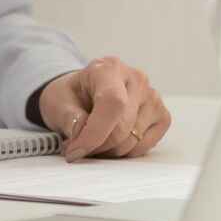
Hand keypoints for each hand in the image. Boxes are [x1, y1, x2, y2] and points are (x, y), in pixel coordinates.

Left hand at [36, 58, 171, 159]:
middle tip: (77, 147)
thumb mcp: (58, 102)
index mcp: (109, 68)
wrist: (84, 94)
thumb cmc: (72, 96)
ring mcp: (153, 97)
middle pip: (122, 128)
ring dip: (109, 151)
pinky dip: (125, 152)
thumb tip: (80, 132)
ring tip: (92, 141)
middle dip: (96, 146)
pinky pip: (145, 146)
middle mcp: (137, 79)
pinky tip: (111, 141)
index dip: (95, 133)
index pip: (112, 103)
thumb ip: (68, 116)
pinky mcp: (162, 116)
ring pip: (133, 141)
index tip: (76, 150)